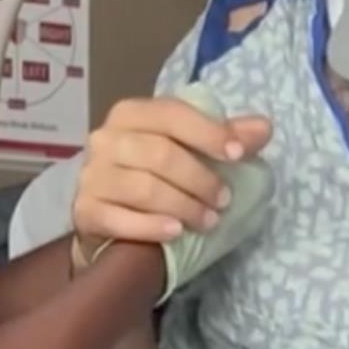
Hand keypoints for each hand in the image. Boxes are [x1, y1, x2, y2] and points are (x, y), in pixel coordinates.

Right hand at [74, 95, 270, 252]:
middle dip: (200, 179)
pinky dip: (152, 226)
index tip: (238, 156)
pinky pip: (120, 218)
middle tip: (224, 201)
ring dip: (184, 206)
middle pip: (160, 154)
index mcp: (131, 114)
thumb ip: (226, 138)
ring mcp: (91, 176)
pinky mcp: (85, 211)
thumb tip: (263, 128)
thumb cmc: (154, 179)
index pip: (172, 114)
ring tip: (208, 221)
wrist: (109, 222)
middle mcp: (105, 139)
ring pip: (144, 187)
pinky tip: (176, 233)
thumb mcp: (191, 152)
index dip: (209, 133)